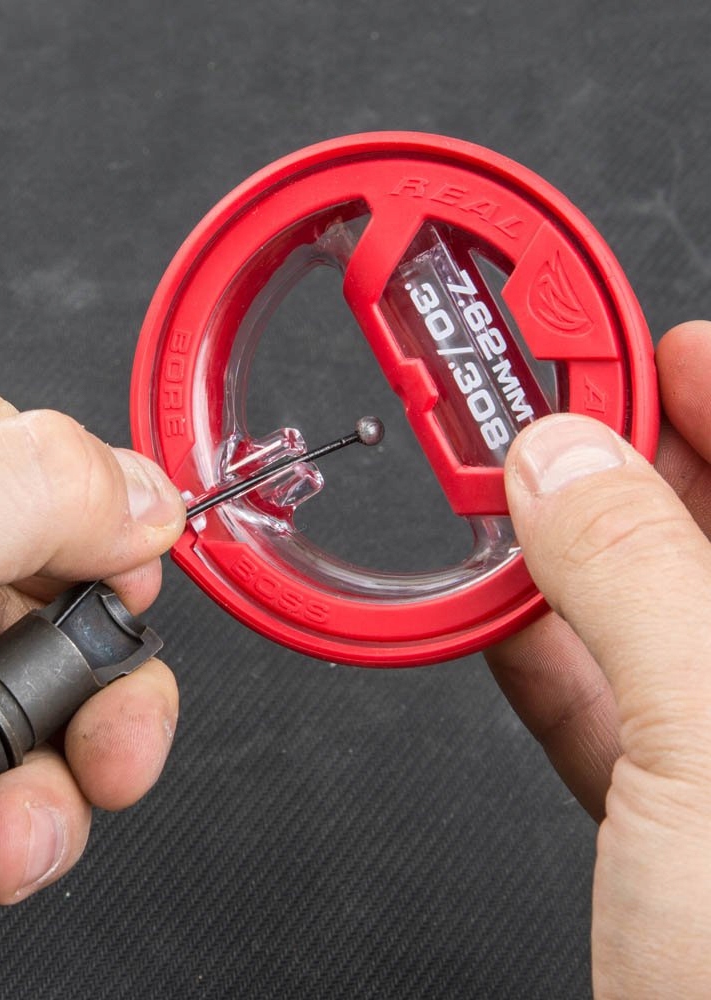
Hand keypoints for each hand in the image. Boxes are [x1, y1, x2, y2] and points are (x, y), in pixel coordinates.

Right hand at [486, 321, 710, 997]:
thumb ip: (635, 575)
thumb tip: (555, 462)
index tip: (638, 341)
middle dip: (628, 460)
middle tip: (542, 411)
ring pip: (657, 617)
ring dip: (568, 555)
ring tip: (499, 496)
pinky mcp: (684, 825)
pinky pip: (611, 706)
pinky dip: (544, 654)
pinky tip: (496, 613)